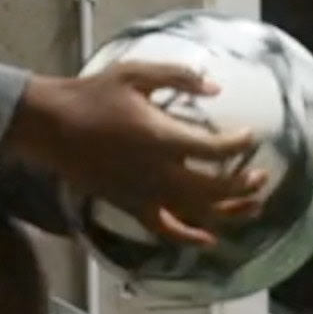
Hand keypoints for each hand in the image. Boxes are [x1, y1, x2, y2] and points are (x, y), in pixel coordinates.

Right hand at [7, 59, 273, 248]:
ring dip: (230, 212)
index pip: (216, 150)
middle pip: (214, 188)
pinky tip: (208, 240)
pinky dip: (188, 238)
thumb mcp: (137, 73)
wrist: (52, 125)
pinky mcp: (131, 205)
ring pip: (197, 213)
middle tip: (261, 176)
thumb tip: (215, 86)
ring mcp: (145, 193)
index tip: (250, 137)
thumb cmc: (93, 95)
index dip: (240, 144)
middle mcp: (159, 173)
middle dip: (243, 184)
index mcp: (163, 138)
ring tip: (253, 206)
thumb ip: (180, 77)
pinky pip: (165, 229)